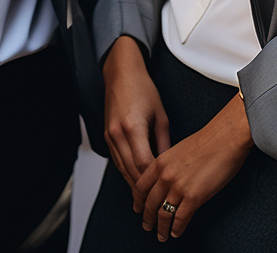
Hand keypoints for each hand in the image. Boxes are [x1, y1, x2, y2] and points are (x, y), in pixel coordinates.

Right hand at [102, 36, 170, 191]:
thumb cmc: (142, 88)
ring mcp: (110, 136)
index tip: (166, 188)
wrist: (121, 73)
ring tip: (147, 200)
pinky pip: (117, 161)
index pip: (144, 164)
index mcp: (133, 127)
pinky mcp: (107, 136)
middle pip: (131, 171)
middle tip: (157, 204)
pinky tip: (136, 181)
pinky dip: (127, 172)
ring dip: (134, 184)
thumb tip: (169, 164)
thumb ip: (164, 142)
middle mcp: (118, 134)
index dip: (154, 180)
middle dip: (144, 189)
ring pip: (122, 169)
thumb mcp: (161, 115)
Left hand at [135, 95, 253, 240]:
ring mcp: (179, 187)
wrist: (225, 138)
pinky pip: (180, 219)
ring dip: (161, 228)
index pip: (141, 186)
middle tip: (147, 225)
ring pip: (163, 214)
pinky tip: (176, 232)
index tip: (138, 207)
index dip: (138, 200)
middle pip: (150, 202)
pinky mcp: (194, 197)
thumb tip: (168, 180)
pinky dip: (177, 229)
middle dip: (147, 217)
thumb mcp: (179, 150)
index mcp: (161, 161)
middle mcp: (166, 175)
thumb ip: (169, 165)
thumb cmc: (207, 141)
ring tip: (161, 235)